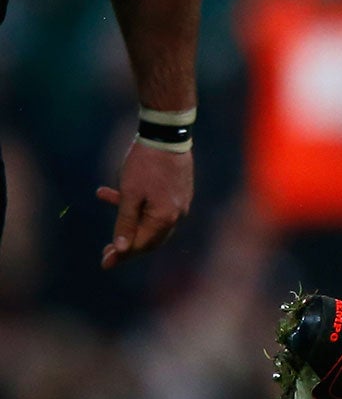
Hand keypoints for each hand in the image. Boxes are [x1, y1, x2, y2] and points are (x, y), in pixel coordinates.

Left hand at [98, 141, 191, 268]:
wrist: (166, 136)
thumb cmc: (145, 165)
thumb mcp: (129, 194)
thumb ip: (124, 222)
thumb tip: (121, 249)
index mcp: (164, 218)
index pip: (141, 244)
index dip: (121, 255)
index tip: (104, 263)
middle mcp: (177, 214)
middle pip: (150, 238)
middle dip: (127, 243)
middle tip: (107, 250)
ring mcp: (180, 203)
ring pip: (152, 221)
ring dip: (129, 219)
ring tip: (105, 196)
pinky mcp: (179, 191)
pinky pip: (157, 208)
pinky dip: (138, 206)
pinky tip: (119, 190)